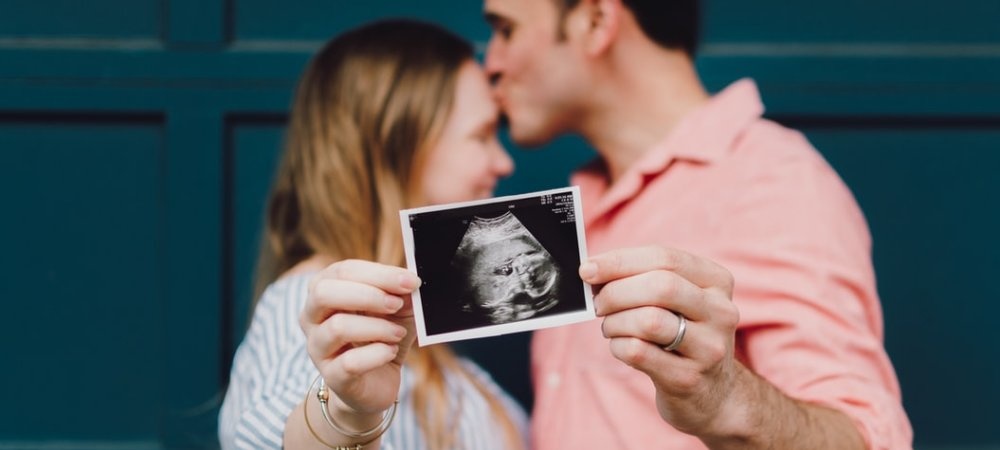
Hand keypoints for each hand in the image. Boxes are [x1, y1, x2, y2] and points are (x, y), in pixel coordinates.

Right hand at [300, 259, 420, 415]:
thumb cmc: (382, 336)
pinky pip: (350, 362)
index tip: (410, 281)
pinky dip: (377, 354)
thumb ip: (402, 293)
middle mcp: (311, 317)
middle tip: (397, 304)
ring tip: (398, 333)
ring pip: (337, 327)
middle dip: (368, 295)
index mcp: (324, 290)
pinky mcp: (332, 376)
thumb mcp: (397, 310)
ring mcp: (317, 348)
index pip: (342, 271)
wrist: (376, 383)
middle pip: (324, 293)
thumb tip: (411, 281)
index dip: (378, 274)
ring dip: (377, 327)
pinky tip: (391, 352)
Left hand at [582, 246, 740, 436]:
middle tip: (598, 304)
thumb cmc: (682, 335)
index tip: (588, 269)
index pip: (665, 258)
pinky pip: (639, 352)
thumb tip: (593, 269)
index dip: (620, 261)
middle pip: (660, 287)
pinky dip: (618, 346)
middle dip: (616, 292)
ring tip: (610, 327)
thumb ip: (643, 279)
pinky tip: (620, 346)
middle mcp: (720, 312)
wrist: (712, 394)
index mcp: (717, 282)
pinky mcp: (688, 378)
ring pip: (649, 321)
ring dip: (615, 322)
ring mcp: (709, 348)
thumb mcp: (678, 302)